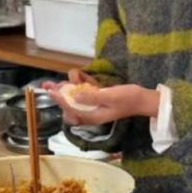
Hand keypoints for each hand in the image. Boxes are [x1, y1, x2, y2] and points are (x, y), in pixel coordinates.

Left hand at [41, 81, 158, 125]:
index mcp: (93, 116)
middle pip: (69, 104)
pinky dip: (81, 83)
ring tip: (69, 77)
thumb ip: (93, 97)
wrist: (143, 99)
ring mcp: (93, 104)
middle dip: (59, 93)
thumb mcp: (110, 97)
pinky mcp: (96, 97)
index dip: (59, 100)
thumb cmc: (129, 99)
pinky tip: (83, 76)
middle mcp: (90, 112)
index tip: (51, 91)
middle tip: (48, 84)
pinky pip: (83, 91)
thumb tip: (76, 96)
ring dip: (70, 86)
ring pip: (74, 96)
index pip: (71, 109)